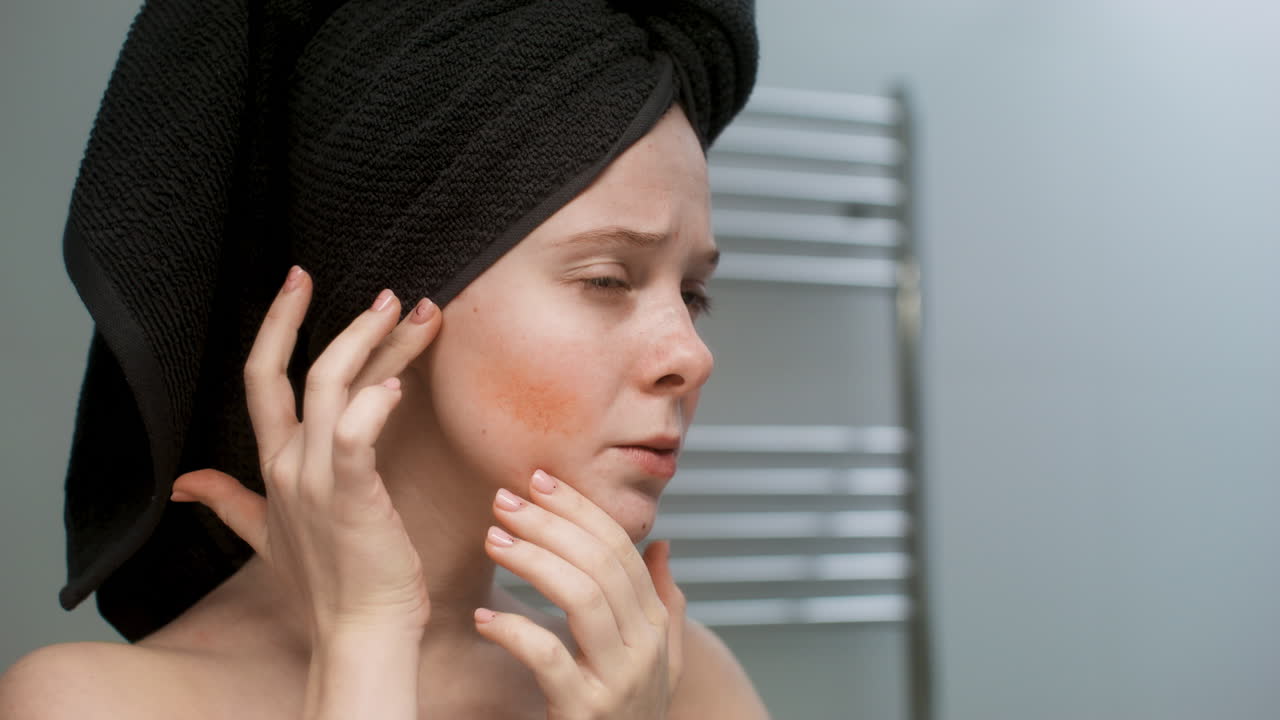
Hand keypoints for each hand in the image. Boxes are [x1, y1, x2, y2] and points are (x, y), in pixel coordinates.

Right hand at [170, 266, 441, 636]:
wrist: (357, 629)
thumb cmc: (326, 581)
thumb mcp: (265, 535)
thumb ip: (227, 502)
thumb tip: (185, 482)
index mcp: (272, 465)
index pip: (263, 378)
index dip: (276, 325)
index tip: (299, 281)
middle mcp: (288, 464)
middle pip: (309, 371)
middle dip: (348, 323)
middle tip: (392, 294)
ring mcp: (314, 478)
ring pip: (334, 388)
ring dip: (376, 345)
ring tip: (416, 316)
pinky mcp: (349, 496)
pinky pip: (353, 436)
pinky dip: (371, 404)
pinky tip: (397, 385)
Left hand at [476, 469, 685, 719]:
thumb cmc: (627, 713)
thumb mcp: (656, 659)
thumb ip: (661, 603)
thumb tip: (662, 546)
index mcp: (655, 623)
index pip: (621, 547)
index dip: (579, 508)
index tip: (538, 480)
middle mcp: (645, 647)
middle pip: (600, 564)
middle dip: (550, 523)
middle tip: (504, 500)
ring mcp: (618, 681)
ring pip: (581, 598)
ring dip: (532, 561)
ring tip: (492, 541)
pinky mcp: (584, 713)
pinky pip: (548, 659)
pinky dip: (514, 632)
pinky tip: (485, 618)